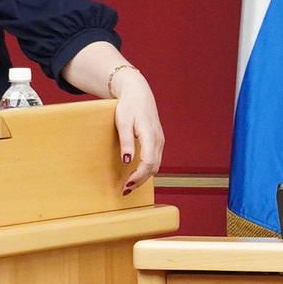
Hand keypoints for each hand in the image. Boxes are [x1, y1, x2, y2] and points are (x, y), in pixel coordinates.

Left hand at [106, 68, 162, 189]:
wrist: (138, 93)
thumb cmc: (129, 106)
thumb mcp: (123, 121)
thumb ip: (126, 141)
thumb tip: (127, 161)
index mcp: (150, 135)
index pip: (148, 162)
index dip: (138, 176)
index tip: (126, 184)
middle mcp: (158, 140)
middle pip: (153, 167)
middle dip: (140, 181)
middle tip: (125, 190)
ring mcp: (159, 141)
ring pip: (155, 165)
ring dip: (143, 177)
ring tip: (129, 185)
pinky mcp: (157, 142)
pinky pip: (155, 160)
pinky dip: (146, 170)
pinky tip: (136, 174)